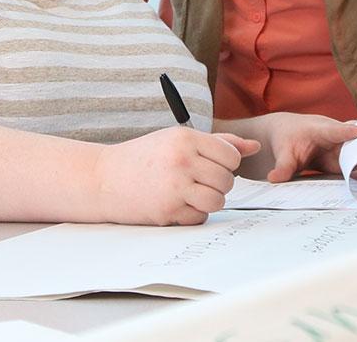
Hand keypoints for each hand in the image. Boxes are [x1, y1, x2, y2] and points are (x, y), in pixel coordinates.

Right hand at [93, 127, 259, 224]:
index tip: (209, 166)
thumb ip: (217, 142)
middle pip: (227, 180)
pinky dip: (192, 215)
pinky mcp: (167, 210)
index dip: (225, 165)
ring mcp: (175, 187)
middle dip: (217, 185)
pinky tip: (175, 204)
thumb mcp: (176, 140)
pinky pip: (199, 217)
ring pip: (217, 201)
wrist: (103, 179)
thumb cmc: (143, 158)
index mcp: (185, 138)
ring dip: (208, 202)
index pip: (231, 156)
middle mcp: (182, 160)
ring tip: (190, 195)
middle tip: (196, 182)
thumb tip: (254, 147)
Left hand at [231, 113, 356, 182]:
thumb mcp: (283, 152)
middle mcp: (337, 135)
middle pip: (356, 141)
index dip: (347, 131)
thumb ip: (282, 166)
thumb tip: (274, 179)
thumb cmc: (288, 137)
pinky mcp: (344, 156)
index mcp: (320, 129)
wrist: (289, 131)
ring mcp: (343, 145)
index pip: (334, 129)